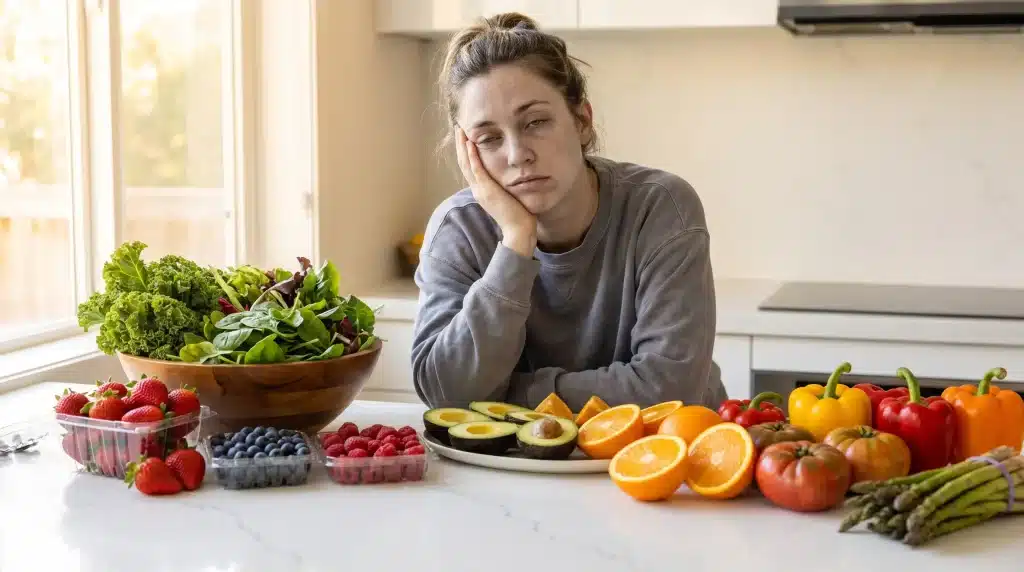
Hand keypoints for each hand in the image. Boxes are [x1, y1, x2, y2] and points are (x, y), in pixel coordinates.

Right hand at [456, 128, 536, 257]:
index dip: (466, 153)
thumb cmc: (518, 216)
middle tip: (459, 129)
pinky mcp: (487, 190)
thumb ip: (505, 187)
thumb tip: (511, 178)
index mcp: (482, 190)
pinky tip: (469, 144)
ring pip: (466, 164)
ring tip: (460, 130)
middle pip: (464, 163)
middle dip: (461, 145)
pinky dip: (472, 156)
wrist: (518, 230)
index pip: (470, 168)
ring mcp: (481, 189)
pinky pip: (476, 170)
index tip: (466, 138)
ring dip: (463, 146)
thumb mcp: (509, 197)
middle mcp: (478, 189)